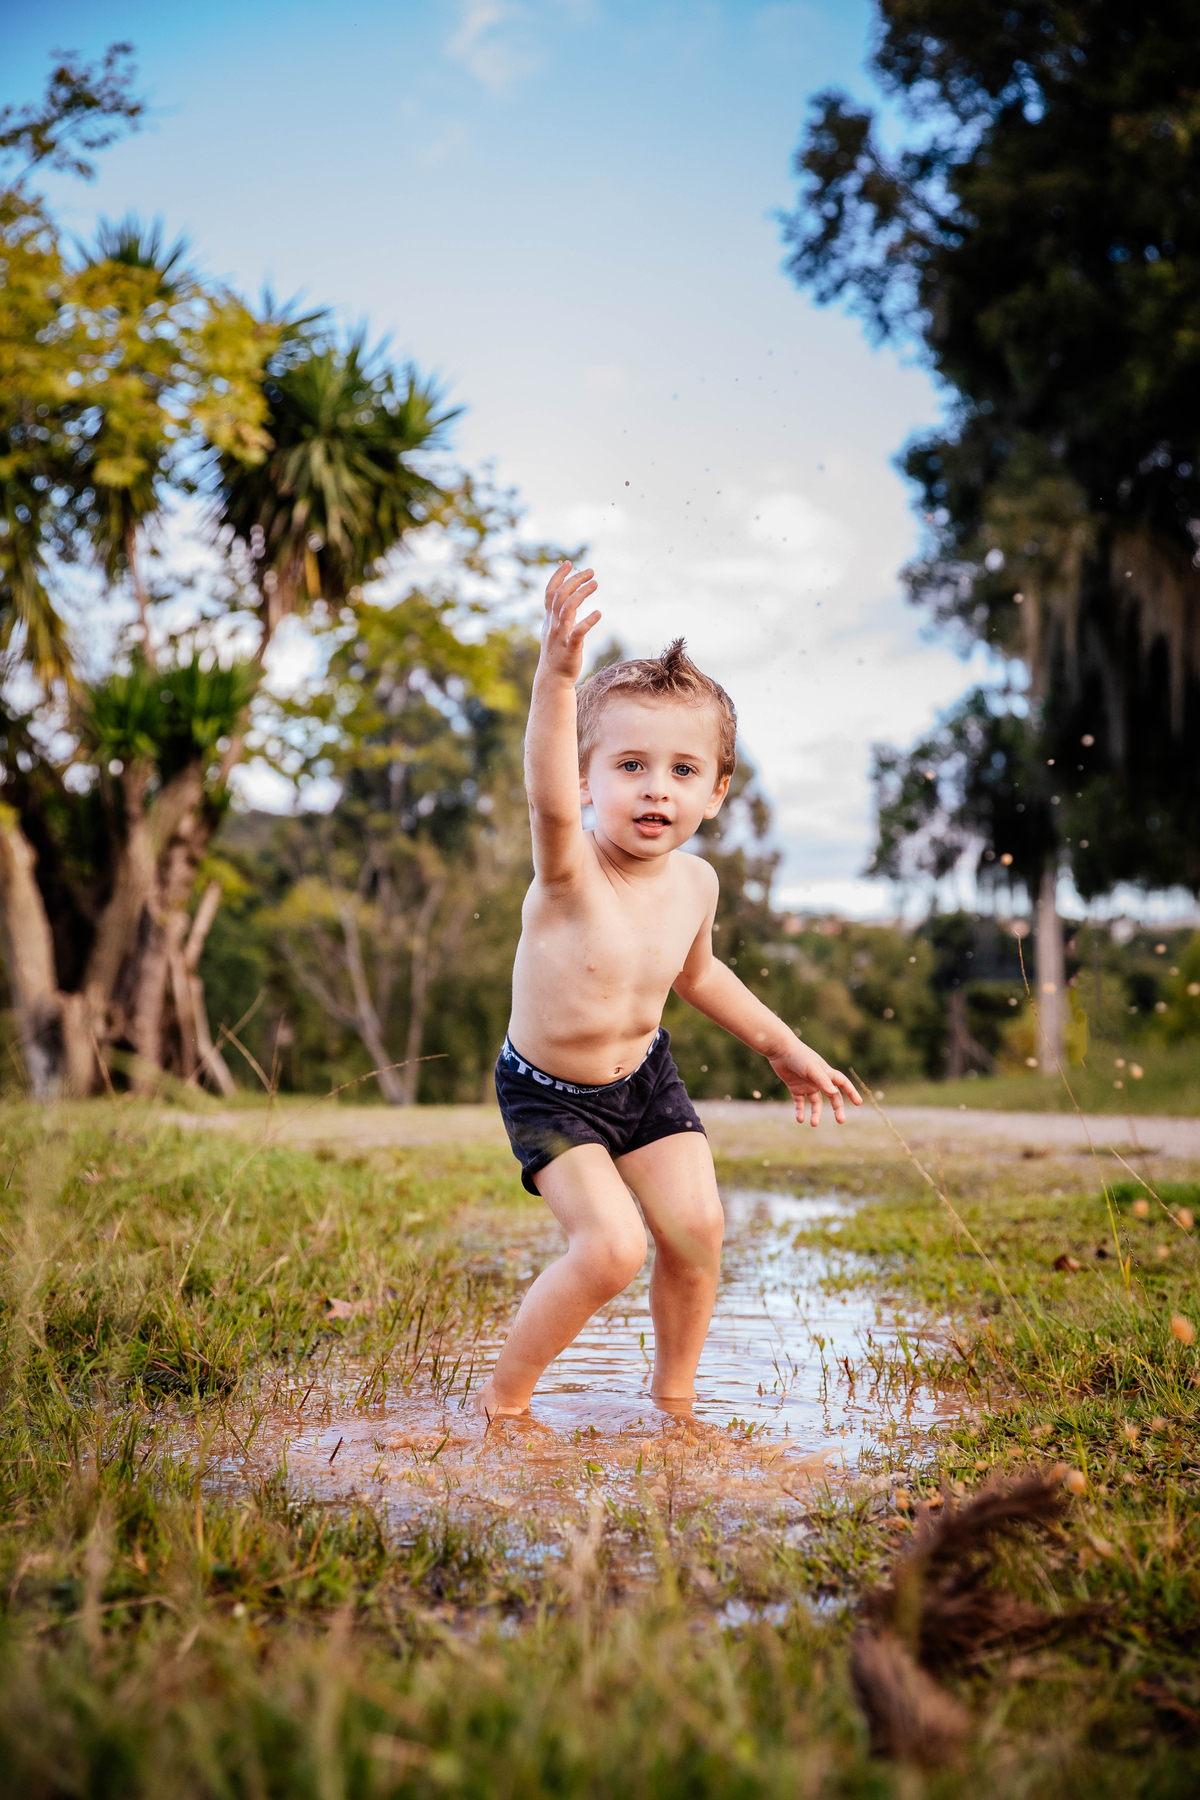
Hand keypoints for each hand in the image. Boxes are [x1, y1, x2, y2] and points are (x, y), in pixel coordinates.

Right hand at [539, 562, 599, 682]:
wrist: (553, 679)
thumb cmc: (557, 653)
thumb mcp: (555, 630)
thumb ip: (560, 614)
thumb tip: (568, 598)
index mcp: (550, 619)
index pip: (550, 592)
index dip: (558, 576)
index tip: (568, 563)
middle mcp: (553, 625)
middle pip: (560, 596)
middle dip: (574, 580)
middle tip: (590, 572)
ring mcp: (561, 636)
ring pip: (567, 609)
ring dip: (581, 594)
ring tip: (595, 583)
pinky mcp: (570, 648)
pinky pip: (577, 632)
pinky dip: (588, 622)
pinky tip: (598, 613)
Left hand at [768, 1040, 860, 1126]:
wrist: (780, 1050)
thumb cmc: (798, 1056)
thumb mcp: (812, 1068)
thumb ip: (822, 1081)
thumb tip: (834, 1093)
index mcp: (826, 1073)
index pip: (843, 1083)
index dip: (851, 1092)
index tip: (858, 1103)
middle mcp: (819, 1080)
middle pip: (832, 1096)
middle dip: (837, 1108)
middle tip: (841, 1120)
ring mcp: (807, 1085)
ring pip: (816, 1102)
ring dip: (816, 1113)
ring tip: (813, 1123)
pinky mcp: (795, 1088)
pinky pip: (800, 1102)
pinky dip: (800, 1111)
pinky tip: (800, 1119)